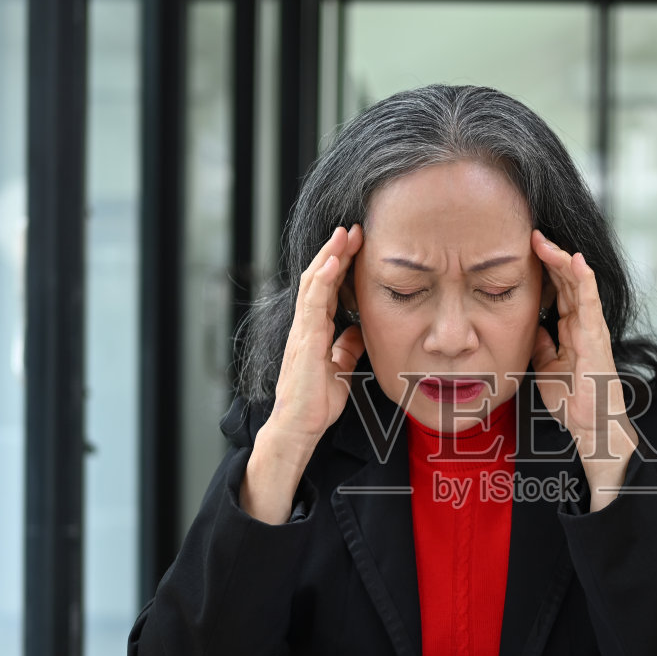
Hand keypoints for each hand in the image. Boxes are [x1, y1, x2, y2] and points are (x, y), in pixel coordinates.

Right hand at [241, 225, 362, 522]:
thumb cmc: (316, 403)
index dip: (341, 266)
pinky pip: (313, 303)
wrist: (300, 427)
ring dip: (330, 256)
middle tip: (353, 228)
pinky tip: (333, 262)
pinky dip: (323, 280)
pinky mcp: (304, 340)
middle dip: (336, 252)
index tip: (356, 245)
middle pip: (320, 279)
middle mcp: (306, 326)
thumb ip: (346, 349)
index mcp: (315, 331)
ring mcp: (303, 331)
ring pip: (315, 284)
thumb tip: (357, 332)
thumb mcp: (340, 370)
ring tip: (344, 234)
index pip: (328, 289)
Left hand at [530, 230, 634, 508]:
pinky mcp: (597, 336)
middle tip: (532, 235)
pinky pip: (591, 302)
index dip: (545, 270)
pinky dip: (584, 280)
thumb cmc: (574, 401)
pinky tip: (575, 260)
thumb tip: (531, 327)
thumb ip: (541, 345)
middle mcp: (584, 324)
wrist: (591, 426)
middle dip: (551, 257)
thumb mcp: (546, 368)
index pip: (559, 292)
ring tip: (546, 240)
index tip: (526, 251)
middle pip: (568, 282)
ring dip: (563, 261)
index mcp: (572, 330)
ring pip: (580, 285)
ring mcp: (592, 328)